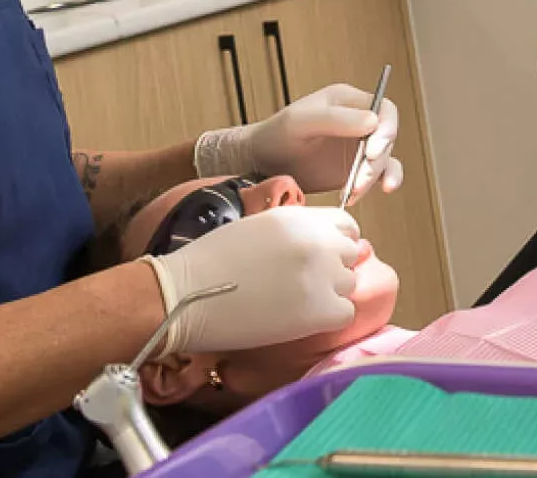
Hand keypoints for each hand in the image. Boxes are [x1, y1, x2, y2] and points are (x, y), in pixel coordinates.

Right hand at [145, 206, 362, 353]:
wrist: (186, 294)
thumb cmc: (210, 262)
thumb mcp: (257, 228)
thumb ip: (293, 232)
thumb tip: (317, 247)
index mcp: (299, 216)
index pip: (345, 225)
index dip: (335, 243)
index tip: (320, 258)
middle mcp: (317, 240)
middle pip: (350, 254)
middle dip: (332, 269)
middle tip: (303, 285)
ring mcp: (321, 274)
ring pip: (349, 284)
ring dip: (329, 294)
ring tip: (295, 304)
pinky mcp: (319, 310)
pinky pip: (344, 313)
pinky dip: (327, 319)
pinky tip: (299, 320)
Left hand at [195, 84, 403, 198]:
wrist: (262, 164)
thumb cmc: (276, 135)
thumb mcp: (300, 122)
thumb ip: (335, 119)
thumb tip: (373, 121)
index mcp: (348, 101)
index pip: (384, 109)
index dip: (387, 128)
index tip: (374, 150)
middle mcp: (358, 122)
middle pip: (387, 138)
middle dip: (376, 159)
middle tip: (360, 176)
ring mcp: (358, 147)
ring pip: (384, 160)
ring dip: (375, 176)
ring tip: (354, 189)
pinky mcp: (356, 170)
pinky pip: (378, 176)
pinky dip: (376, 186)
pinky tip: (360, 195)